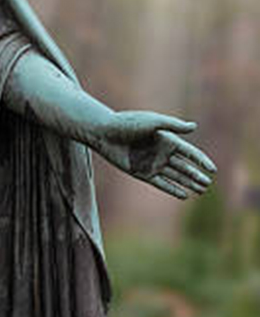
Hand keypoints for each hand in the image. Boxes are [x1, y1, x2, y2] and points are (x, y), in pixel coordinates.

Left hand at [92, 111, 215, 199]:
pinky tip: (184, 195)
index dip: (201, 160)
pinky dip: (172, 189)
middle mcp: (160, 152)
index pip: (189, 152)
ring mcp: (151, 163)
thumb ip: (172, 126)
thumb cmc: (128, 123)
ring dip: (188, 183)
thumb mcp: (152, 122)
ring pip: (175, 176)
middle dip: (196, 175)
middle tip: (208, 184)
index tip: (213, 169)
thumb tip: (194, 127)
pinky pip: (161, 183)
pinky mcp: (141, 172)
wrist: (104, 132)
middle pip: (184, 166)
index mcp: (166, 139)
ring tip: (202, 190)